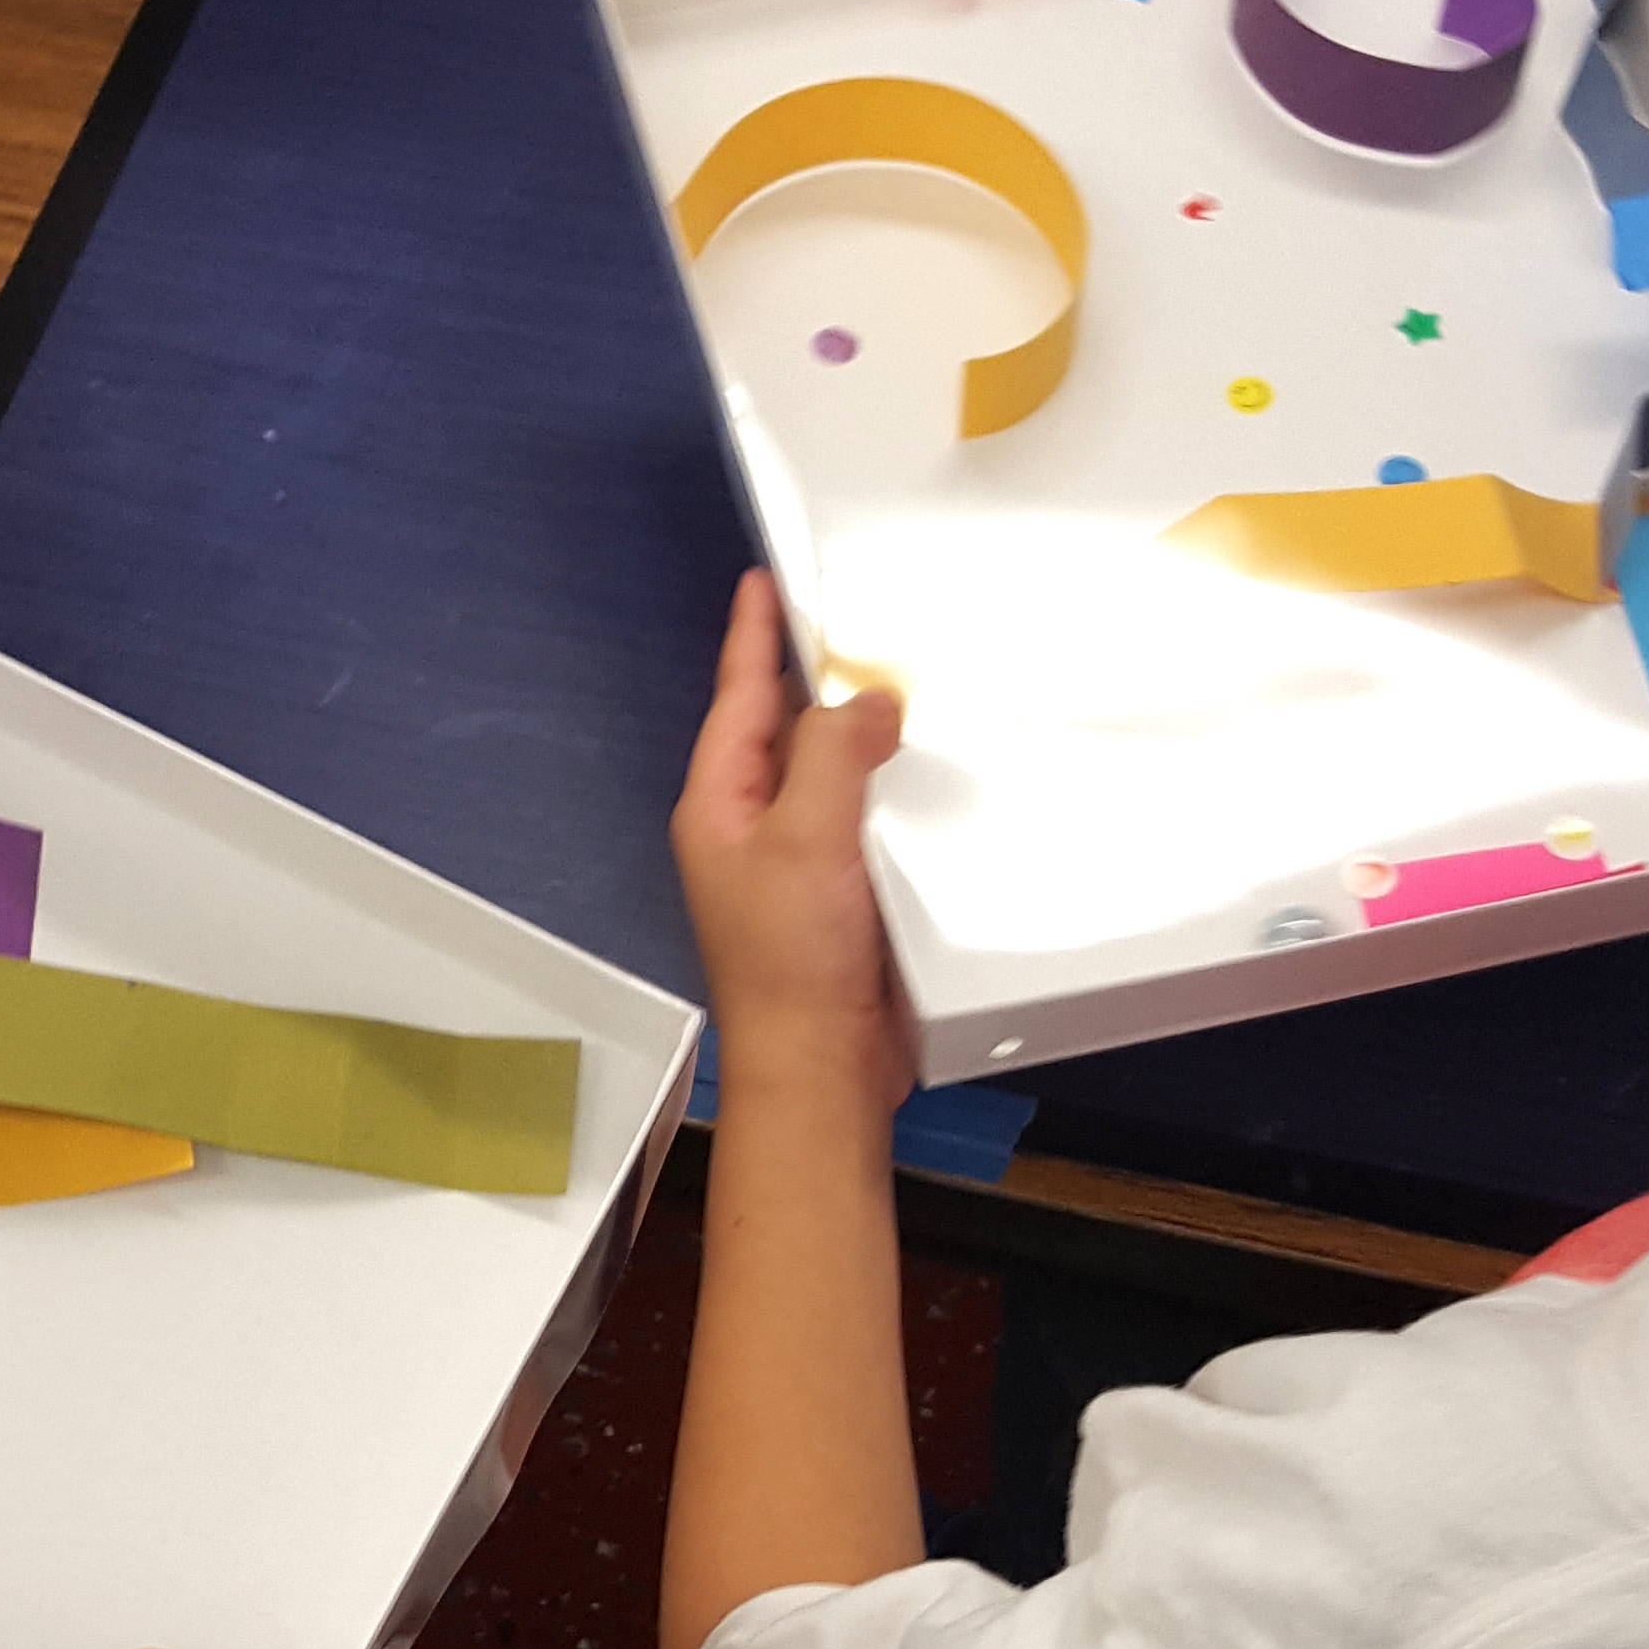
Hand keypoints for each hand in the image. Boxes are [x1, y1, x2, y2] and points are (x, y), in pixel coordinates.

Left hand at [670, 568, 909, 1109]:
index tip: (765, 581)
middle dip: (822, 679)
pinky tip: (928, 777)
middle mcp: (753, 828)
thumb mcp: (807, 836)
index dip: (754, 635)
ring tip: (904, 684)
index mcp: (720, 805)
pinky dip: (895, 795)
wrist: (823, 1067)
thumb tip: (867, 702)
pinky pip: (868, 823)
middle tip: (857, 619)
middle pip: (788, 731)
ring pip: (834, 777)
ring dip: (868, 739)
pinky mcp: (843, 897)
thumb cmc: (792, 966)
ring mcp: (799, 864)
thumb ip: (835, 754)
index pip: (738, 697)